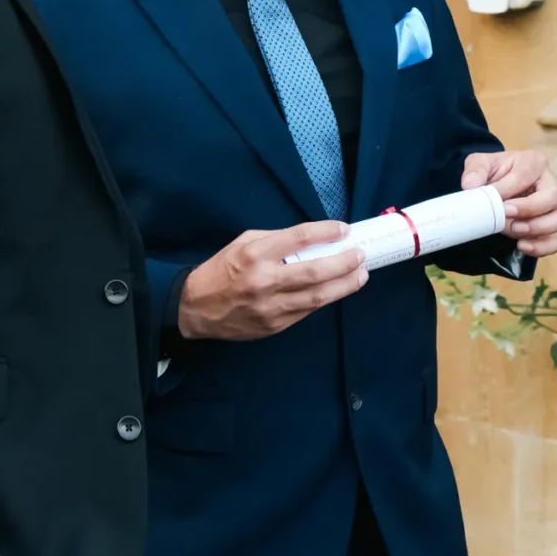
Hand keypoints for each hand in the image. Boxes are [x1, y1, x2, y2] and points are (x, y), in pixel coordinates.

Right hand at [176, 220, 367, 341]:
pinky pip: (306, 311)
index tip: (344, 230)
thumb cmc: (221, 269)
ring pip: (317, 296)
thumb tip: (311, 240)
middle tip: (361, 255)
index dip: (327, 232)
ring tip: (361, 275)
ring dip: (344, 285)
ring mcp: (271, 306)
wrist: (196, 308)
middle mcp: (265, 280)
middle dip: (344, 262)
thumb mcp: (243, 243)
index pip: (299, 238)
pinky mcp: (274, 325)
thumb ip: (276, 241)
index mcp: (255, 253)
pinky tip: (336, 290)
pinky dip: (324, 299)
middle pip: (315, 271)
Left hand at [461, 148, 556, 256]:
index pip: (527, 175)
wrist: (495, 187)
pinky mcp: (551, 226)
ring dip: (539, 228)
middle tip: (506, 215)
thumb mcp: (479, 164)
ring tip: (515, 231)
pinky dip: (541, 247)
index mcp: (533, 162)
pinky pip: (556, 240)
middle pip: (553, 197)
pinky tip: (522, 246)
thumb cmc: (492, 173)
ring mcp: (554, 206)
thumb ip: (474, 171)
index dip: (511, 190)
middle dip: (530, 210)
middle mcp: (550, 182)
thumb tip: (470, 186)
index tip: (497, 202)